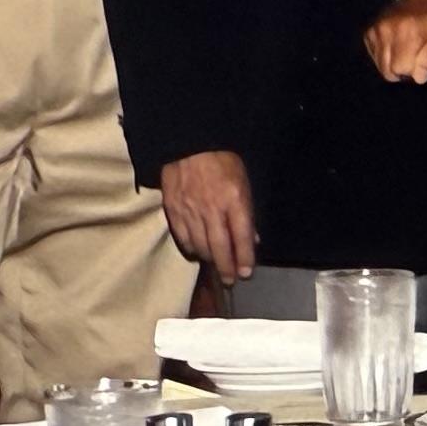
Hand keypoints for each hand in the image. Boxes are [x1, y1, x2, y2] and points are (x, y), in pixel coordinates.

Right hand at [156, 150, 259, 285]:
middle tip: (231, 280)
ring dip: (210, 259)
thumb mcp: (244, 183)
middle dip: (226, 267)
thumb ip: (248, 212)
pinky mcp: (173, 209)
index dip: (244, 257)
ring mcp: (190, 210)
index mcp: (234, 200)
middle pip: (219, 247)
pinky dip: (191, 248)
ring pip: (200, 245)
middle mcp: (212, 209)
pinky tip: (197, 252)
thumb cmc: (223, 163)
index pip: (242, 237)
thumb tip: (253, 239)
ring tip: (217, 267)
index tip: (247, 273)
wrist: (189, 145)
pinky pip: (182, 237)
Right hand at [361, 0, 426, 82]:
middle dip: (402, 71)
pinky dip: (384, 57)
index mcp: (407, 33)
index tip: (421, 63)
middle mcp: (386, 32)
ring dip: (393, 65)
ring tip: (405, 52)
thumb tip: (418, 78)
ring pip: (380, 66)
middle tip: (414, 59)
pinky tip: (395, 47)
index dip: (413, 72)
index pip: (401, 69)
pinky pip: (374, 56)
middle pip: (388, 71)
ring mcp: (375, 31)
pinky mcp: (369, 32)